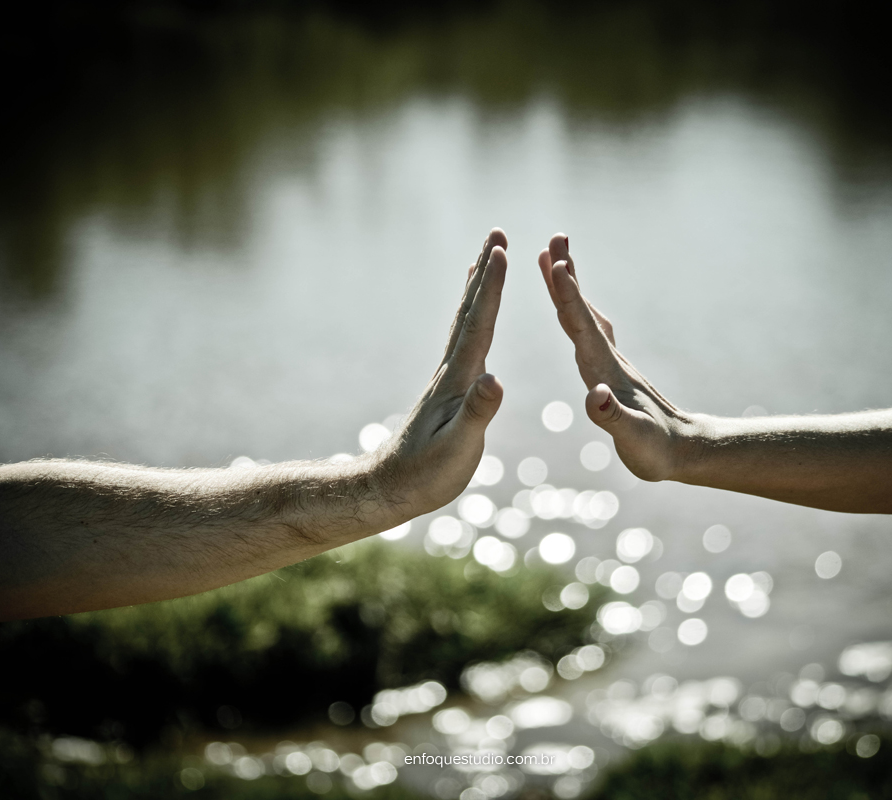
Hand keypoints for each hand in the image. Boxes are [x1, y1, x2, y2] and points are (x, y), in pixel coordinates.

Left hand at [374, 228, 508, 515]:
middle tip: (497, 234)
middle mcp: (451, 370)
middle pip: (470, 311)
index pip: (479, 324)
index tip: (501, 250)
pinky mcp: (448, 391)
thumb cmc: (427, 474)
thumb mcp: (458, 448)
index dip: (491, 287)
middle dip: (485, 271)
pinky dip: (472, 318)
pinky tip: (474, 318)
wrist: (390, 489)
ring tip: (486, 259)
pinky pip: (465, 341)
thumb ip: (477, 413)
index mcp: (458, 380)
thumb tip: (496, 379)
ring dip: (478, 288)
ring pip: (465, 322)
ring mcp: (448, 378)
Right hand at [538, 233, 700, 481]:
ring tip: (554, 256)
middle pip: (581, 310)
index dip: (568, 296)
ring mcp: (610, 361)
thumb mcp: (633, 440)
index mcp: (606, 372)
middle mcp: (607, 359)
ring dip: (568, 285)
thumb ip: (612, 418)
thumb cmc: (657, 451)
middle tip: (554, 238)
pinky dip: (575, 309)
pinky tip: (570, 303)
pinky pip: (587, 329)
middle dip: (566, 275)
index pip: (583, 327)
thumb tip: (595, 396)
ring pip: (584, 315)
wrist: (685, 451)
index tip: (556, 264)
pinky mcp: (611, 369)